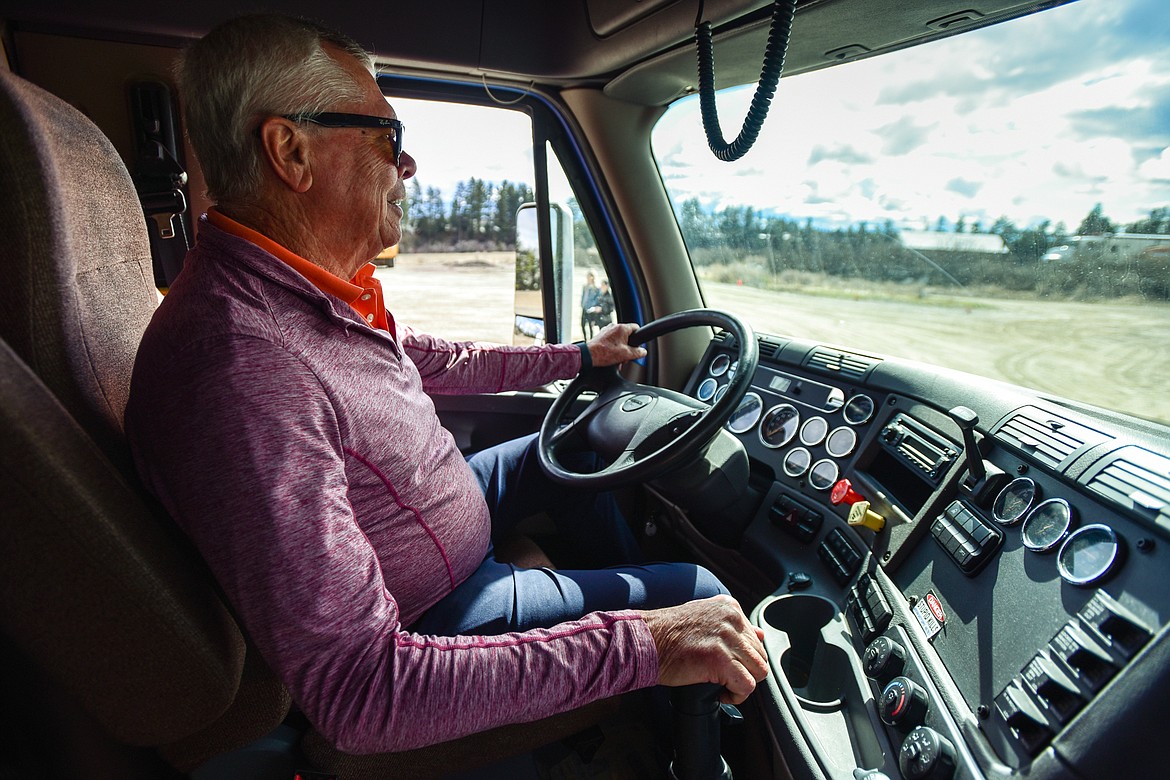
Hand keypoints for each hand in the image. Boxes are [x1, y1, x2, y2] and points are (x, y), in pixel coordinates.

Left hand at [586, 322, 646, 367]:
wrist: (588, 356)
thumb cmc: (604, 353)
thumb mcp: (626, 354)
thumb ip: (637, 352)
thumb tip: (643, 352)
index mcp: (621, 328)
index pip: (636, 328)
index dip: (639, 337)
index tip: (638, 345)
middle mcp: (614, 327)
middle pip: (627, 335)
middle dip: (628, 347)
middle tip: (626, 356)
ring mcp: (606, 331)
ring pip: (619, 339)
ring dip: (621, 349)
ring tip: (618, 358)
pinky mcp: (601, 336)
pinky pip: (611, 341)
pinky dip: (613, 348)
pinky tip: (611, 356)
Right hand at [639, 594, 768, 704]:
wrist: (644, 641)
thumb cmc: (666, 633)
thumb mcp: (704, 616)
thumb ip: (732, 624)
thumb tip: (759, 635)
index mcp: (729, 607)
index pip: (755, 638)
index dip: (742, 656)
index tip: (725, 663)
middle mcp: (732, 619)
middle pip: (760, 655)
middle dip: (745, 671)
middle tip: (723, 677)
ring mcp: (727, 639)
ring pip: (759, 671)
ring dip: (742, 683)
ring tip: (723, 686)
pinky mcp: (720, 660)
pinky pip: (746, 686)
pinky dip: (737, 696)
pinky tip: (720, 693)